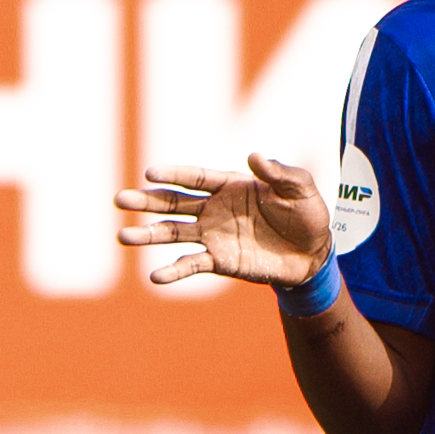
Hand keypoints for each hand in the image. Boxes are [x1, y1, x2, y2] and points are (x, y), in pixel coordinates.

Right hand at [115, 156, 331, 288]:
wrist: (314, 253)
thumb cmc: (307, 214)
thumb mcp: (299, 189)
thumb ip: (278, 173)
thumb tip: (254, 156)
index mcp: (229, 185)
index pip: (194, 178)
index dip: (173, 175)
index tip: (149, 173)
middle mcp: (214, 209)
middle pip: (173, 203)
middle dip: (147, 202)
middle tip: (120, 200)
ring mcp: (213, 236)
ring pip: (174, 233)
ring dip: (149, 235)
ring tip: (124, 237)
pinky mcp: (219, 261)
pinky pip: (192, 265)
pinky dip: (174, 271)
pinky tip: (155, 277)